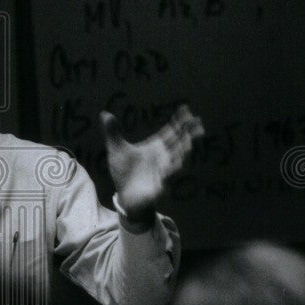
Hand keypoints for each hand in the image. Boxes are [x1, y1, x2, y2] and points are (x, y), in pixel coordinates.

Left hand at [100, 104, 203, 224]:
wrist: (124, 195)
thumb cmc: (124, 171)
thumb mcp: (116, 149)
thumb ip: (113, 132)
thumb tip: (105, 113)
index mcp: (155, 147)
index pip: (171, 131)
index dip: (179, 121)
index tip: (186, 108)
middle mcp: (163, 157)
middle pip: (179, 143)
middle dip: (189, 134)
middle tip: (199, 124)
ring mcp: (163, 171)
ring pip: (177, 160)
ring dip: (183, 152)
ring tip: (188, 143)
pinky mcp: (159, 186)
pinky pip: (167, 178)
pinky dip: (171, 171)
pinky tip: (177, 165)